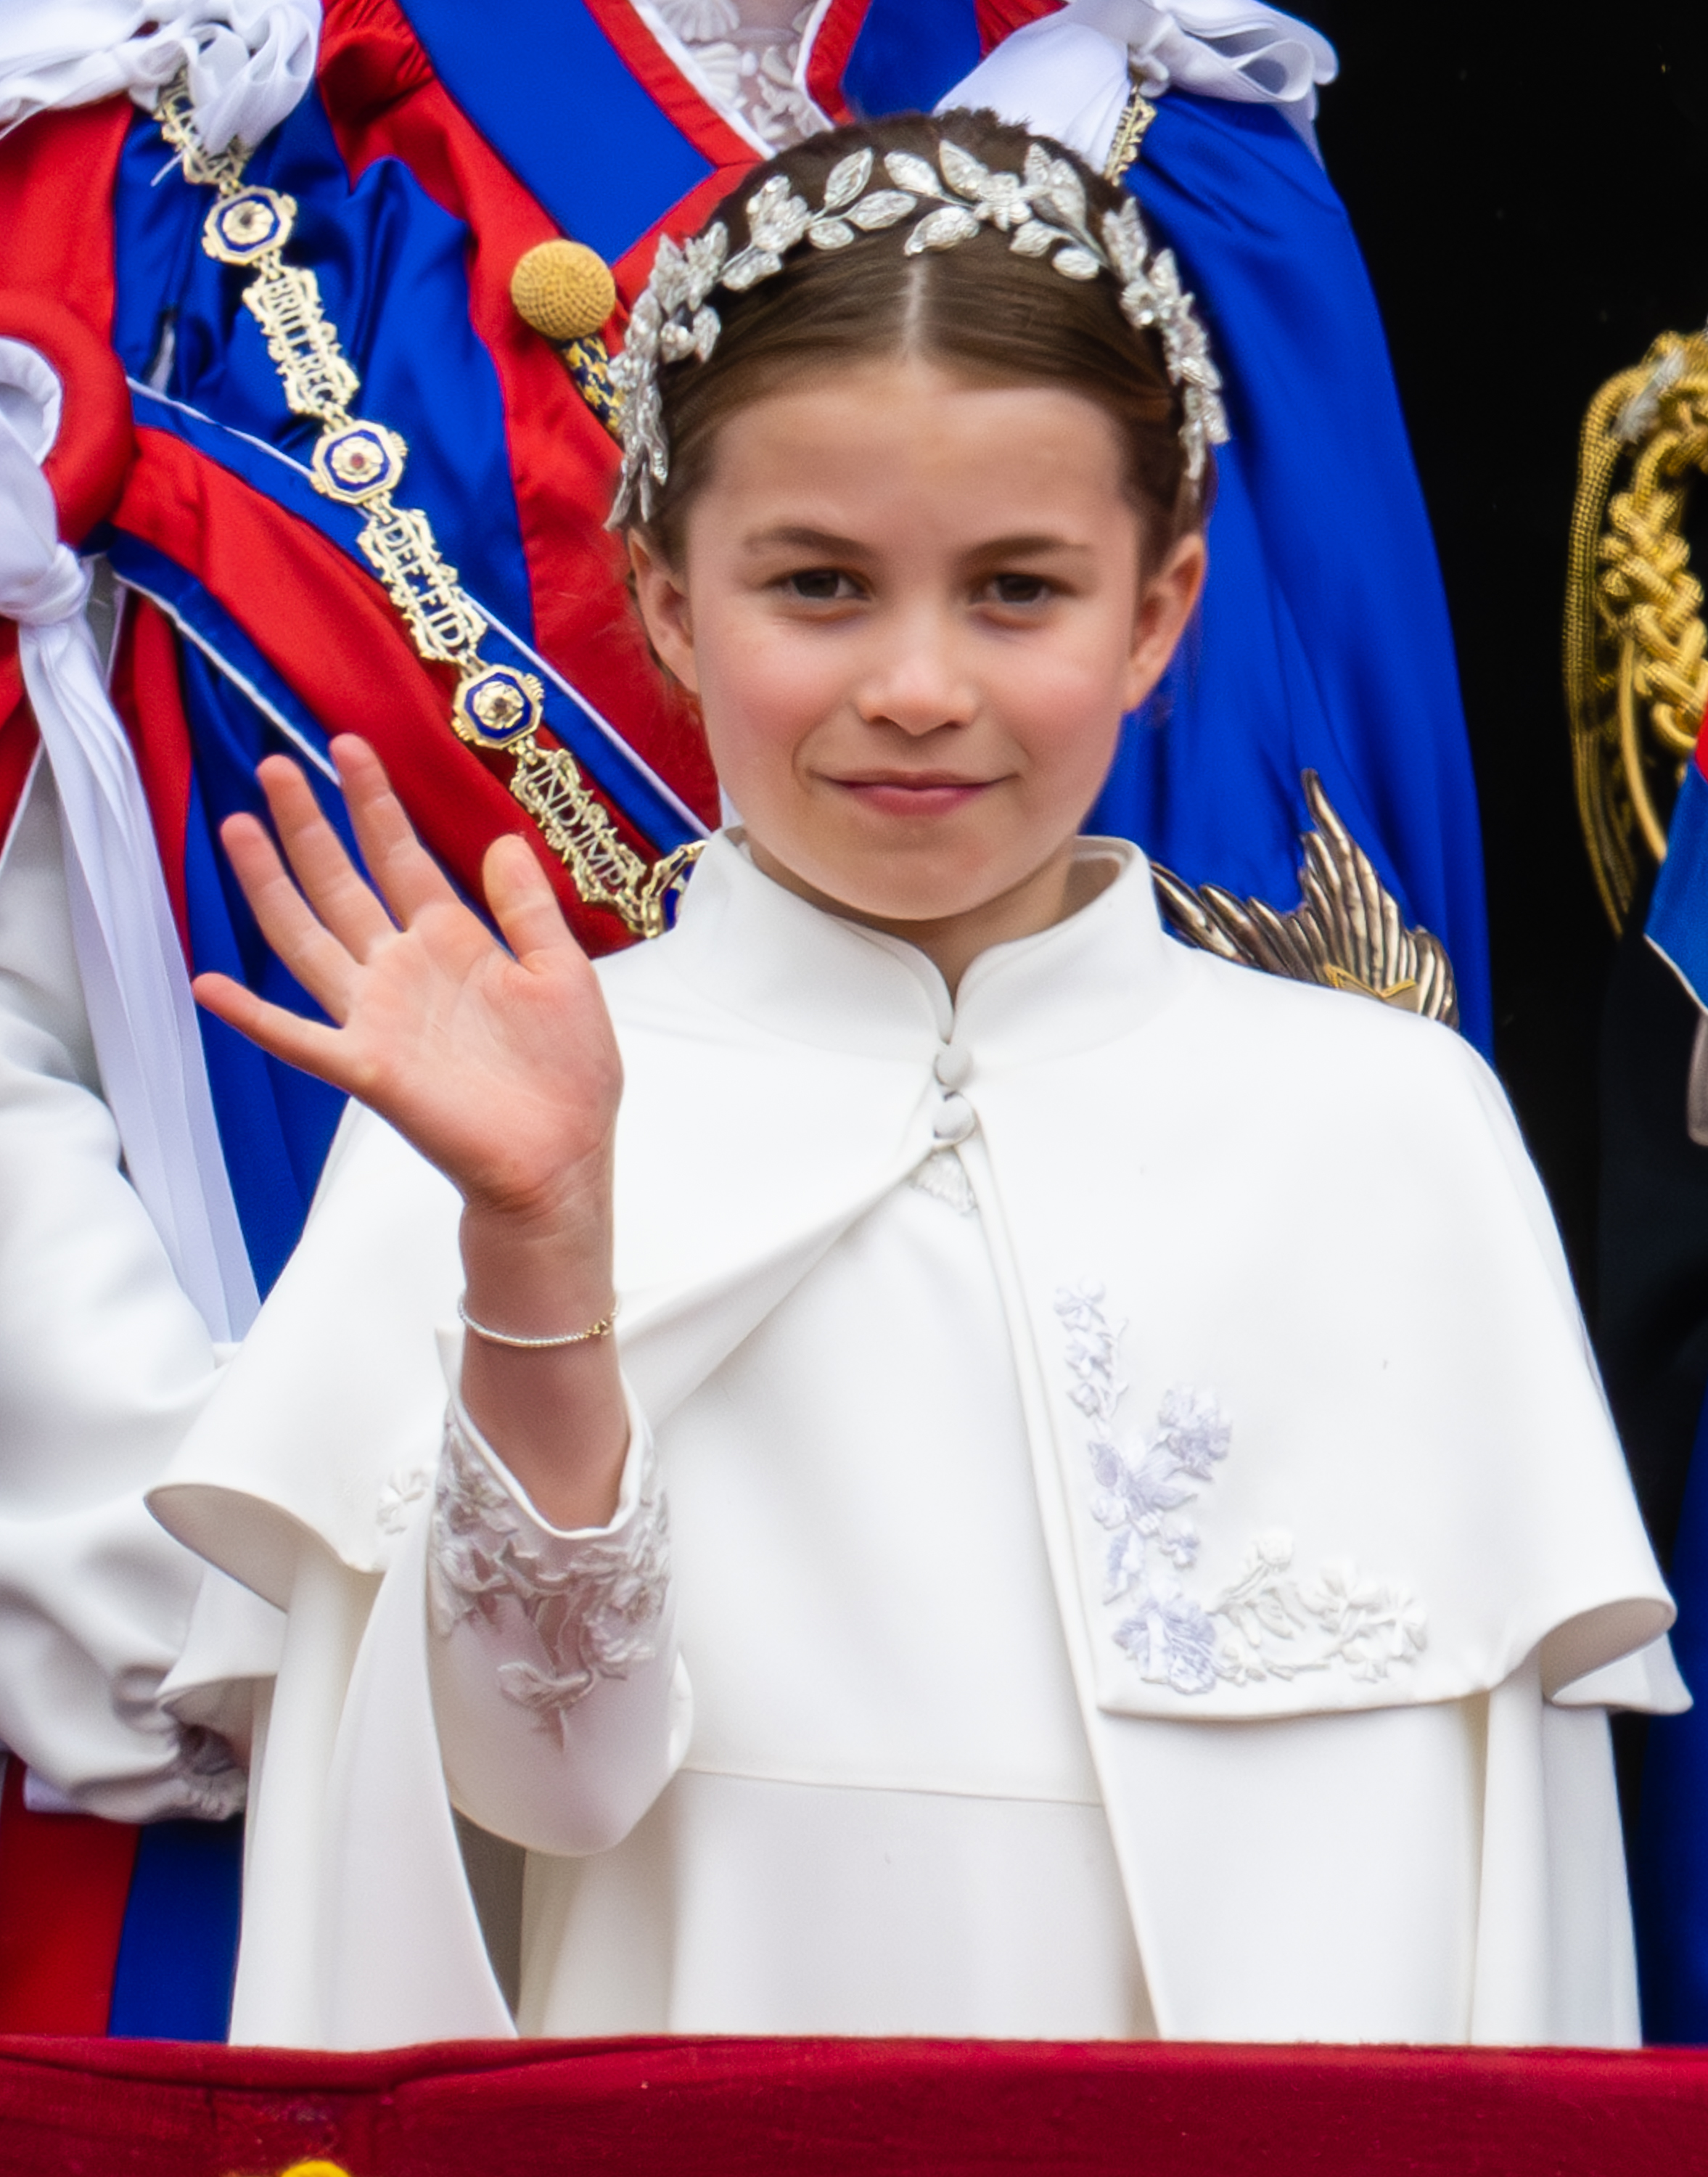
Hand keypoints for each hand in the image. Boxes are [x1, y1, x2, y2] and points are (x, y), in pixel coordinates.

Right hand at [195, 737, 621, 1232]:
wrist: (562, 1159)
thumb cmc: (569, 1075)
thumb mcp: (564, 974)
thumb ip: (529, 910)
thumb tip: (504, 841)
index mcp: (453, 943)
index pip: (401, 857)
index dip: (373, 803)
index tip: (349, 747)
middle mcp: (404, 971)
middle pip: (342, 883)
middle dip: (310, 825)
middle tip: (275, 764)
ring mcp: (378, 1017)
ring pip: (308, 940)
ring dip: (271, 887)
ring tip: (237, 828)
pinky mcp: (368, 1068)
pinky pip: (298, 1039)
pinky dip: (252, 1015)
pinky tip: (207, 985)